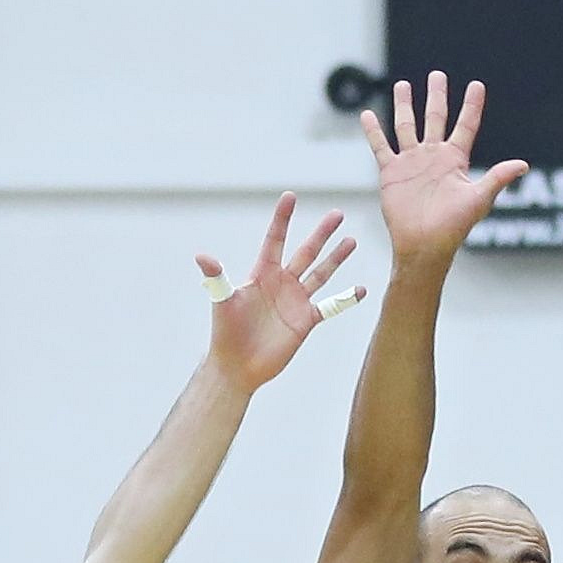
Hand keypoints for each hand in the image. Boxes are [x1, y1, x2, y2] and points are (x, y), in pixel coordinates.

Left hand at [197, 195, 360, 388]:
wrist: (237, 366)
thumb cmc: (226, 332)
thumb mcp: (223, 301)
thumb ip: (217, 278)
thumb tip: (202, 256)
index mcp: (262, 273)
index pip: (275, 240)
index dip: (283, 219)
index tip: (290, 196)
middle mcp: (282, 283)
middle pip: (306, 252)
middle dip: (322, 233)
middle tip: (338, 214)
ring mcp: (296, 301)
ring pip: (321, 274)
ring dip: (336, 258)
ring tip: (351, 240)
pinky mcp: (306, 320)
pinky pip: (330, 307)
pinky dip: (345, 300)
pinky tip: (361, 289)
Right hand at [363, 71, 529, 266]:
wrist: (424, 245)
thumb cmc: (454, 226)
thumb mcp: (478, 199)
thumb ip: (498, 178)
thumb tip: (523, 165)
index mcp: (455, 159)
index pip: (465, 125)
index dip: (472, 105)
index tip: (477, 85)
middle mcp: (433, 156)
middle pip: (435, 117)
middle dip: (436, 96)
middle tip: (437, 75)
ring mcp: (411, 162)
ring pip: (406, 125)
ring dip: (405, 105)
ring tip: (404, 84)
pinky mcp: (391, 172)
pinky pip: (381, 146)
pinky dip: (373, 131)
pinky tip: (367, 115)